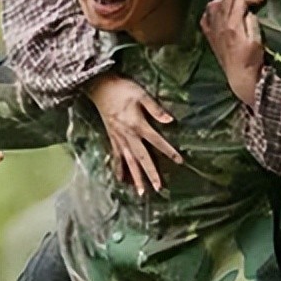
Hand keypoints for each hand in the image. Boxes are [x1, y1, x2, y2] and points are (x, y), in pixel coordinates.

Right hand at [86, 73, 182, 194]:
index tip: (179, 161)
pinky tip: (121, 180)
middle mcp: (128, 135)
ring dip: (135, 178)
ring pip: (128, 162)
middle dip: (150, 174)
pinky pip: (116, 157)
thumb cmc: (122, 88)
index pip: (157, 141)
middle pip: (142, 158)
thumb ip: (155, 109)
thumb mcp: (141, 94)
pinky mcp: (112, 138)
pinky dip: (118, 169)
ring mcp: (119, 139)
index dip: (169, 151)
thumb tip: (170, 120)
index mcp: (138, 125)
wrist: (100, 87)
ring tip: (142, 192)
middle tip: (158, 188)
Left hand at [200, 0, 264, 107]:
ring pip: (213, 6)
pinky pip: (205, 19)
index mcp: (233, 25)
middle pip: (226, 0)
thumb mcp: (257, 39)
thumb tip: (247, 10)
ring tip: (234, 1)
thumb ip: (252, 21)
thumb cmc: (252, 59)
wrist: (239, 76)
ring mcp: (212, 31)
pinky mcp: (209, 37)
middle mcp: (219, 25)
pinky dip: (210, 11)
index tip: (261, 0)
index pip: (238, 0)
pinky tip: (217, 10)